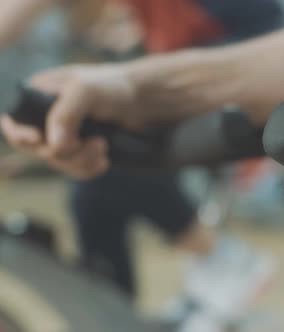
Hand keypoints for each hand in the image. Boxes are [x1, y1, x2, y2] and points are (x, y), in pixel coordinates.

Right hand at [0, 63, 181, 178]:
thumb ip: (65, 115)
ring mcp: (65, 134)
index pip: (13, 122)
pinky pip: (75, 169)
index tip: (41, 142)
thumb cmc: (114, 86)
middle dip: (65, 153)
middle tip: (95, 144)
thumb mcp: (86, 92)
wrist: (145, 98)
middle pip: (37, 149)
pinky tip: (104, 161)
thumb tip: (52, 147)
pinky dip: (88, 169)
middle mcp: (46, 116)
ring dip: (81, 162)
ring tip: (104, 147)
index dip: (22, 137)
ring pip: (58, 162)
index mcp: (37, 95)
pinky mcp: (82, 148)